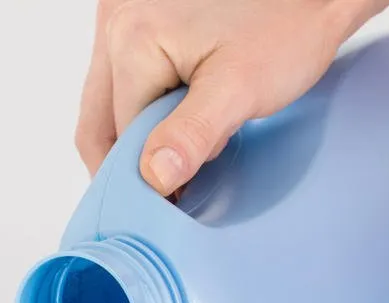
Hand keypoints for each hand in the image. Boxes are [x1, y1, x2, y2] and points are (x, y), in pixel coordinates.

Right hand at [76, 0, 388, 194]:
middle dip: (134, 159)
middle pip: (101, 121)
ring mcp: (121, 20)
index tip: (179, 197)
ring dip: (138, 138)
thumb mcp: (241, 89)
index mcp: (131, 38)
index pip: (121, 134)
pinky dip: (144, 112)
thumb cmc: (287, 27)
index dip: (149, 173)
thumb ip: (193, 135)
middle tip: (174, 185)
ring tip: (182, 147)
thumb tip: (154, 178)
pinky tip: (176, 121)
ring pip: (107, 105)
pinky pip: (121, 84)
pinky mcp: (135, 24)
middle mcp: (115, 22)